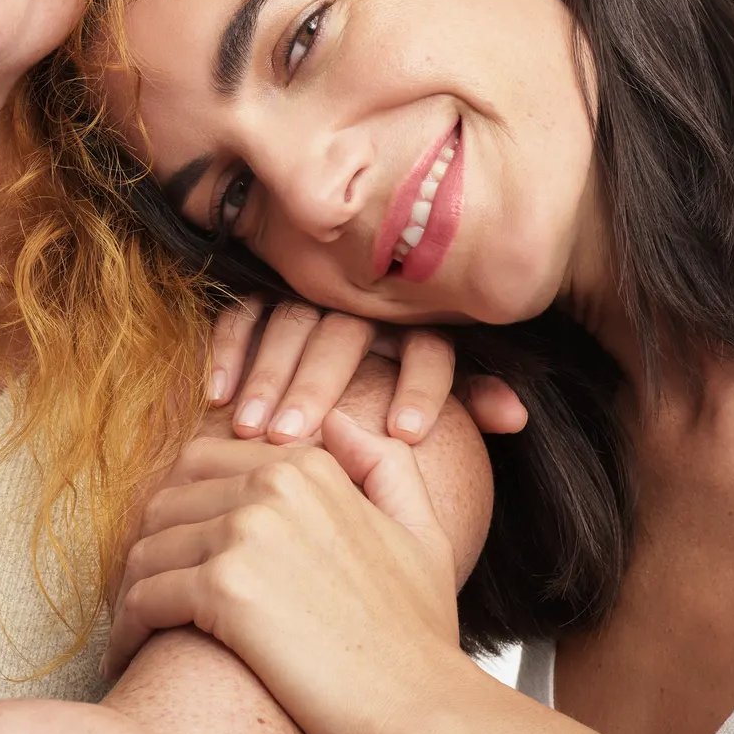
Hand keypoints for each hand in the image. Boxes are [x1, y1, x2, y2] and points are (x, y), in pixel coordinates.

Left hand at [103, 411, 469, 733]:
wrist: (421, 712)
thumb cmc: (418, 640)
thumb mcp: (422, 534)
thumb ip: (385, 466)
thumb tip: (338, 423)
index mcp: (309, 466)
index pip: (201, 464)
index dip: (179, 512)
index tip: (174, 556)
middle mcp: (273, 484)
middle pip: (164, 503)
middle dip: (146, 549)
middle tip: (143, 595)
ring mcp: (246, 531)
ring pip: (145, 550)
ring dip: (131, 592)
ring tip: (135, 630)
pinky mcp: (223, 588)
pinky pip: (143, 598)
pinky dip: (127, 631)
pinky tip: (130, 657)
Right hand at [210, 297, 528, 443]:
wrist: (339, 350)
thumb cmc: (395, 386)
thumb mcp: (438, 386)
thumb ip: (471, 396)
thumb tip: (516, 414)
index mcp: (416, 326)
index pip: (428, 346)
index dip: (422, 385)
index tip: (406, 433)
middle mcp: (366, 305)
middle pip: (345, 334)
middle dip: (319, 384)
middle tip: (292, 438)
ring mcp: (312, 295)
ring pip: (291, 324)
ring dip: (269, 375)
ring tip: (251, 429)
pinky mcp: (265, 295)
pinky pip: (246, 312)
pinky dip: (230, 348)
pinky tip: (216, 395)